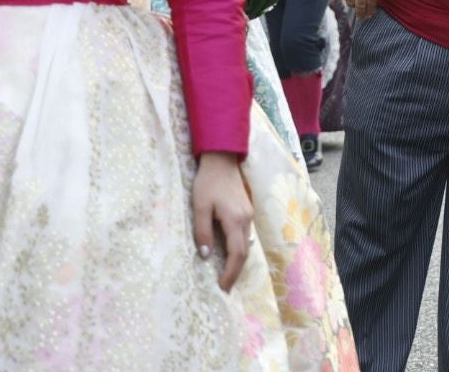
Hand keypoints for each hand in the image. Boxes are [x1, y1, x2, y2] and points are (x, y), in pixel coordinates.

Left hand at [192, 151, 252, 291]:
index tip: (221, 288)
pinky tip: (229, 255)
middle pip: (244, 253)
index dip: (230, 273)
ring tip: (225, 275)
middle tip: (224, 288)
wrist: (221, 160)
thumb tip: (206, 255)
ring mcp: (248, 215)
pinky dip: (238, 250)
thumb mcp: (200, 207)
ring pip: (246, 245)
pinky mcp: (246, 211)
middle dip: (235, 272)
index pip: (236, 254)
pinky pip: (244, 236)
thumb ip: (202, 231)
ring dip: (237, 262)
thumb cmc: (208, 183)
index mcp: (235, 220)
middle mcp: (246, 220)